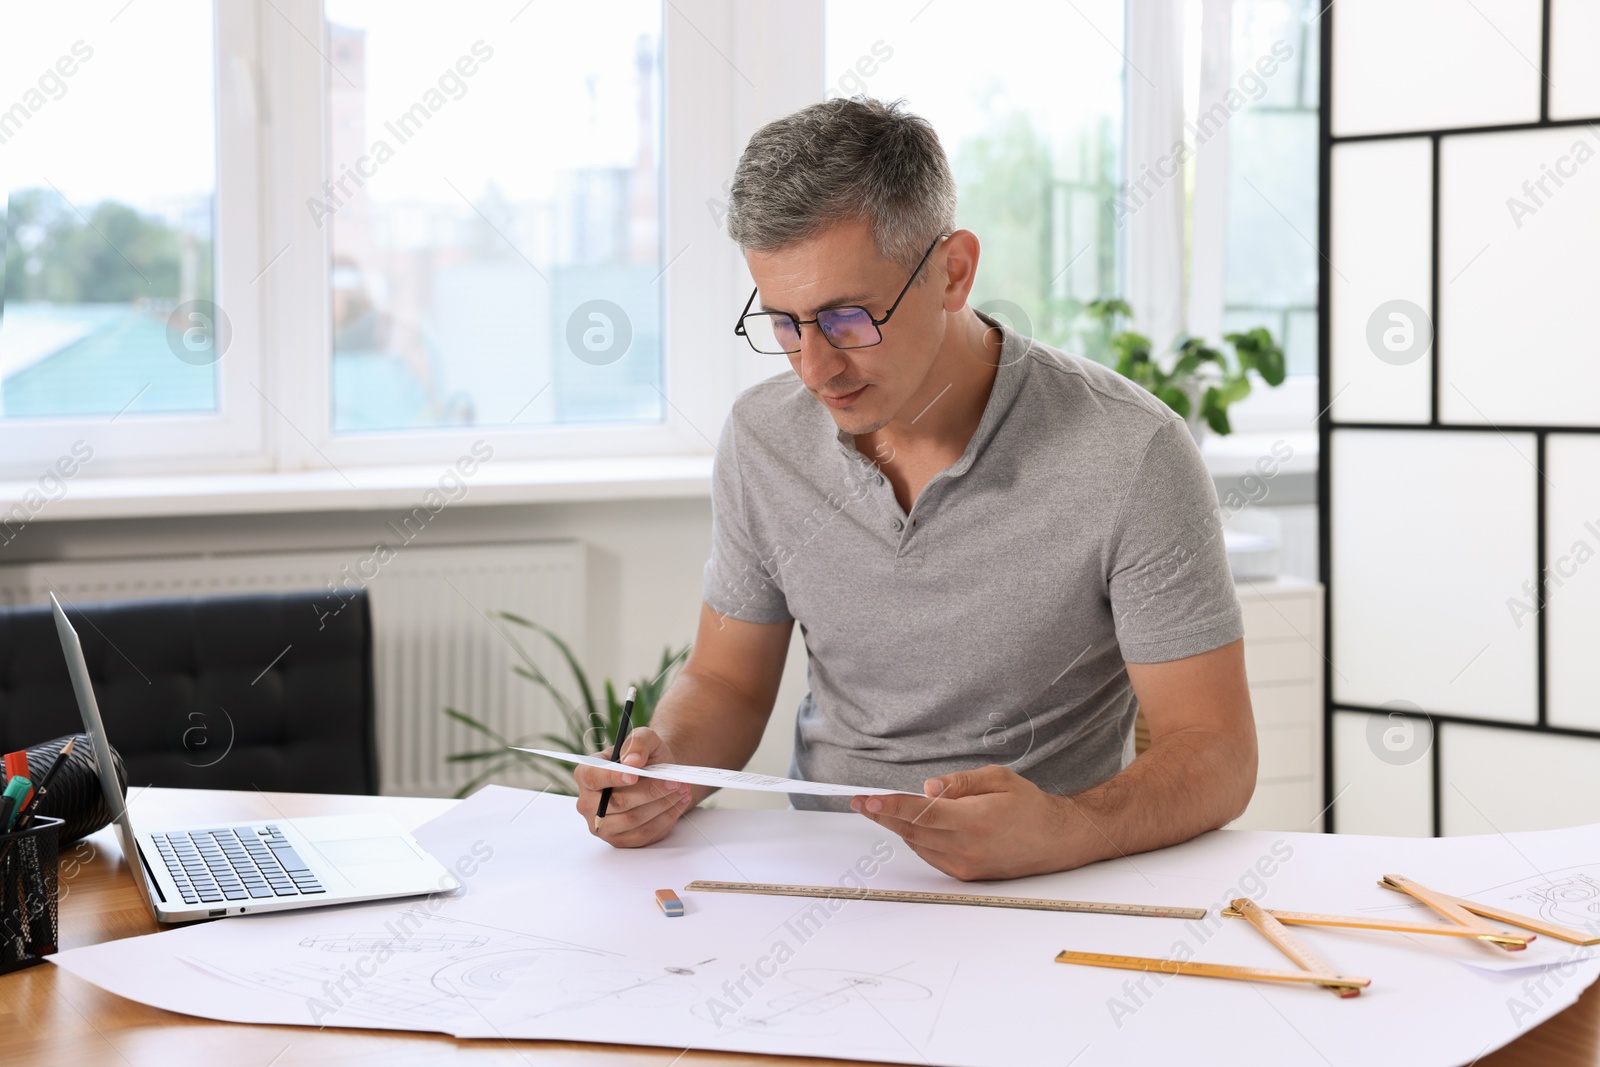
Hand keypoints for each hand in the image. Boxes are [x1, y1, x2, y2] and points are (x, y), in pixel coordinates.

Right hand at [573, 727, 694, 847]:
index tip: (635, 775)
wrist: (656, 776)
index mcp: (586, 773)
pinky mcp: (620, 840)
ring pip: (633, 820)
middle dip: (651, 792)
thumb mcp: (645, 739)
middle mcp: (588, 803)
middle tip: (675, 782)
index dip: (612, 777)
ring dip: (662, 805)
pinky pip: (644, 835)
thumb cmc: (645, 757)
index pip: (592, 777)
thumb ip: (638, 743)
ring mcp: (602, 825)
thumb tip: (632, 761)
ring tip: (681, 790)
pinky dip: (665, 819)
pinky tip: (677, 803)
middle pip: (618, 802)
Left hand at [850, 765, 1084, 880]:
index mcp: (975, 820)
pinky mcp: (966, 874)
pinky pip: (930, 856)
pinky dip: (917, 839)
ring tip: (883, 809)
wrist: (1055, 840)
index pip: (922, 812)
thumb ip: (959, 783)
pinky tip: (914, 825)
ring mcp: (965, 864)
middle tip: (861, 802)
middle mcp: (967, 847)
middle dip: (884, 815)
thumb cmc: (1029, 806)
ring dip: (898, 827)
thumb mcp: (998, 779)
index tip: (868, 800)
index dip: (891, 806)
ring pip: (918, 844)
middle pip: (912, 830)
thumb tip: (926, 787)